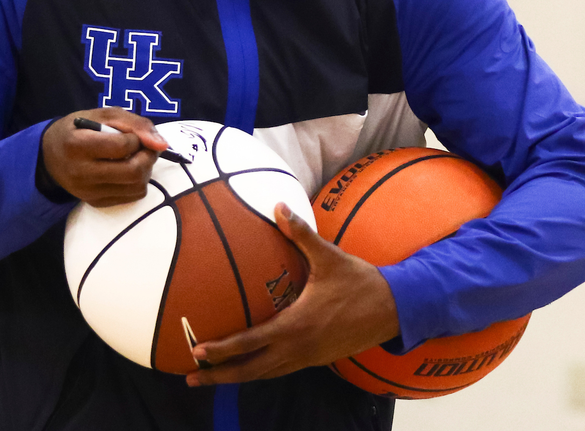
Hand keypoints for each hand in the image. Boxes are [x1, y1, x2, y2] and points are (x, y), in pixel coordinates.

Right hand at [41, 109, 168, 205]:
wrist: (50, 155)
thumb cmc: (80, 129)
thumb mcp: (104, 115)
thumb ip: (136, 124)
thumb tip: (162, 144)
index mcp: (78, 145)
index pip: (123, 146)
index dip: (137, 138)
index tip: (132, 135)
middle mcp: (81, 173)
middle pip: (133, 171)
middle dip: (148, 156)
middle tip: (146, 147)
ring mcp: (87, 192)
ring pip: (136, 187)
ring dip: (145, 170)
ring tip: (136, 158)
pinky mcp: (94, 202)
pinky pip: (131, 196)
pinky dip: (137, 182)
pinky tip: (127, 171)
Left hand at [185, 203, 400, 385]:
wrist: (394, 309)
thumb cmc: (360, 282)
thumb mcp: (329, 257)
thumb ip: (301, 234)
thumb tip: (279, 206)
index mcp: (296, 326)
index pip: (250, 343)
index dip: (222, 350)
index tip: (197, 352)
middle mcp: (298, 348)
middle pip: (251, 371)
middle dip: (219, 377)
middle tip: (190, 378)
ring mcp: (307, 357)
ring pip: (265, 374)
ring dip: (237, 378)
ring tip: (211, 378)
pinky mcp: (316, 359)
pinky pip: (280, 370)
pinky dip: (260, 372)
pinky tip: (250, 366)